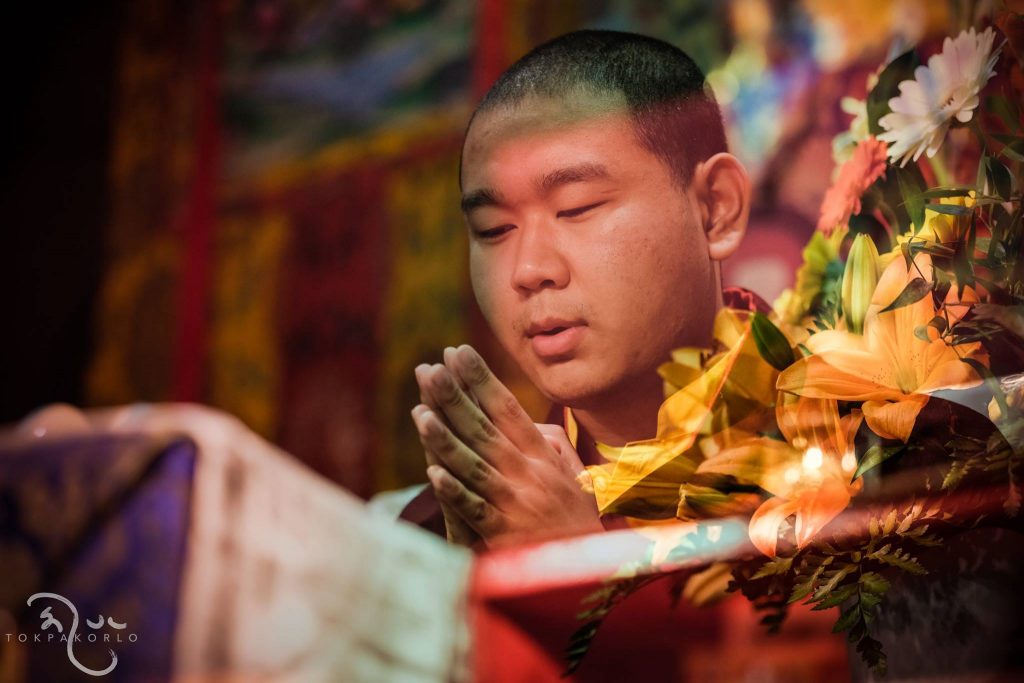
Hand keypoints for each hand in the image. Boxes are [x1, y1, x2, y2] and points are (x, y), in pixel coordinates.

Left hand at [411, 344, 602, 547]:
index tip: (457, 352)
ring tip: (420, 412)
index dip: (481, 379)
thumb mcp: (574, 473)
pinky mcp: (503, 534)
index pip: (507, 408)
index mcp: (542, 456)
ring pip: (475, 464)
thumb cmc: (575, 519)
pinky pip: (475, 509)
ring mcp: (516, 503)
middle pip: (485, 429)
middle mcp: (529, 473)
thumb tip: (527, 418)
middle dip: (456, 397)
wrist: (588, 572)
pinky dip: (455, 491)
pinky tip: (433, 472)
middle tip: (430, 368)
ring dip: (446, 438)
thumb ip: (551, 443)